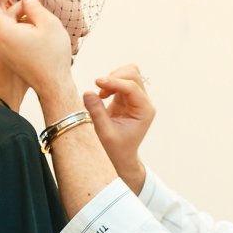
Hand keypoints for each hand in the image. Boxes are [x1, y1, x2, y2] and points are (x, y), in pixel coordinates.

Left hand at [0, 0, 73, 98]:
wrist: (54, 86)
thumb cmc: (53, 58)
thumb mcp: (49, 24)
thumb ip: (34, 6)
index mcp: (4, 32)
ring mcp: (3, 49)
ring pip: (6, 22)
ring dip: (19, 10)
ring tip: (38, 1)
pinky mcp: (10, 55)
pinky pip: (11, 33)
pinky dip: (21, 22)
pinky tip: (36, 18)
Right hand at [83, 64, 154, 193]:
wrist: (120, 158)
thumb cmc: (115, 149)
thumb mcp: (104, 133)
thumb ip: (97, 112)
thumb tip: (88, 92)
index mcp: (144, 111)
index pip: (132, 87)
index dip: (114, 82)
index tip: (96, 82)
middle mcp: (144, 103)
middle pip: (133, 74)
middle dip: (114, 78)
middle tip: (99, 92)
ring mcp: (136, 99)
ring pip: (128, 74)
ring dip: (112, 78)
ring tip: (101, 94)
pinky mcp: (127, 98)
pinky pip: (120, 80)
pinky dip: (110, 83)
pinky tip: (102, 96)